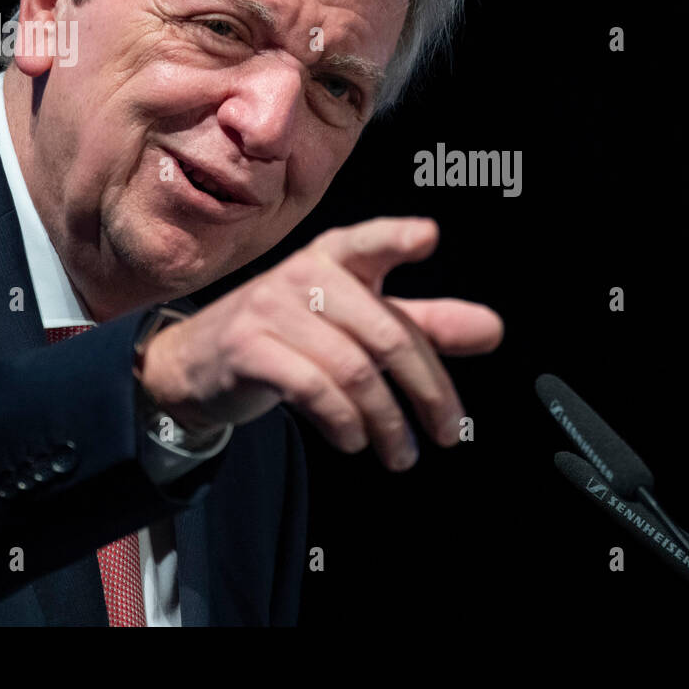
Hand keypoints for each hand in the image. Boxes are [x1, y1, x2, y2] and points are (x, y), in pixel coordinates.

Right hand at [138, 217, 503, 470]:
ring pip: (353, 370)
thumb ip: (424, 323)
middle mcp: (306, 276)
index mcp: (337, 258)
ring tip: (403, 452)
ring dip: (388, 422)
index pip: (370, 241)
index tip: (429, 237)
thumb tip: (491, 329)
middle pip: (386, 333)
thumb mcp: (359, 321)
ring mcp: (272, 310)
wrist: (196, 361)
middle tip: (449, 430)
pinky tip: (356, 439)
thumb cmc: (290, 333)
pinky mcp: (249, 349)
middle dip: (428, 390)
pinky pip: (313, 389)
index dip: (398, 237)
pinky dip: (345, 422)